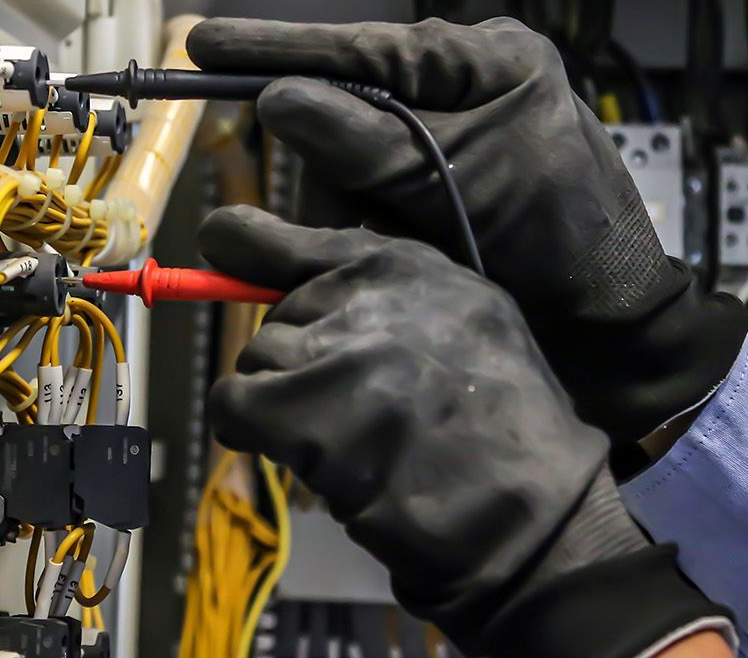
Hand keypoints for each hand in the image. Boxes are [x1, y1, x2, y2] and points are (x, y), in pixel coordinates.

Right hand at [188, 16, 747, 443]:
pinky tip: (402, 249)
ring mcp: (452, 133)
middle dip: (339, 168)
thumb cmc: (561, 241)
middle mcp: (465, 84)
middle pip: (346, 104)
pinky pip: (373, 190)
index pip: (358, 43)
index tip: (204, 42)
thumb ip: (364, 138)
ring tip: (404, 243)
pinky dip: (374, 223)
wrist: (611, 328)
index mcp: (485, 58)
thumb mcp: (457, 178)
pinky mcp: (441, 181)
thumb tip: (277, 99)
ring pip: (351, 157)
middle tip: (363, 217)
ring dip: (357, 206)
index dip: (274, 47)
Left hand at [202, 208, 732, 657]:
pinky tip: (300, 454)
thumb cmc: (499, 420)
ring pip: (255, 363)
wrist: (529, 510)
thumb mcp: (461, 315)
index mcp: (402, 266)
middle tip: (347, 407)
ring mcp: (336, 357)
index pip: (278, 237)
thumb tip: (277, 266)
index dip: (243, 244)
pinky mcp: (308, 420)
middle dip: (293, 364)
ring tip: (344, 437)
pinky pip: (235, 409)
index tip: (218, 245)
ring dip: (281, 405)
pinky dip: (252, 433)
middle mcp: (365, 298)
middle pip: (271, 319)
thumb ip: (374, 288)